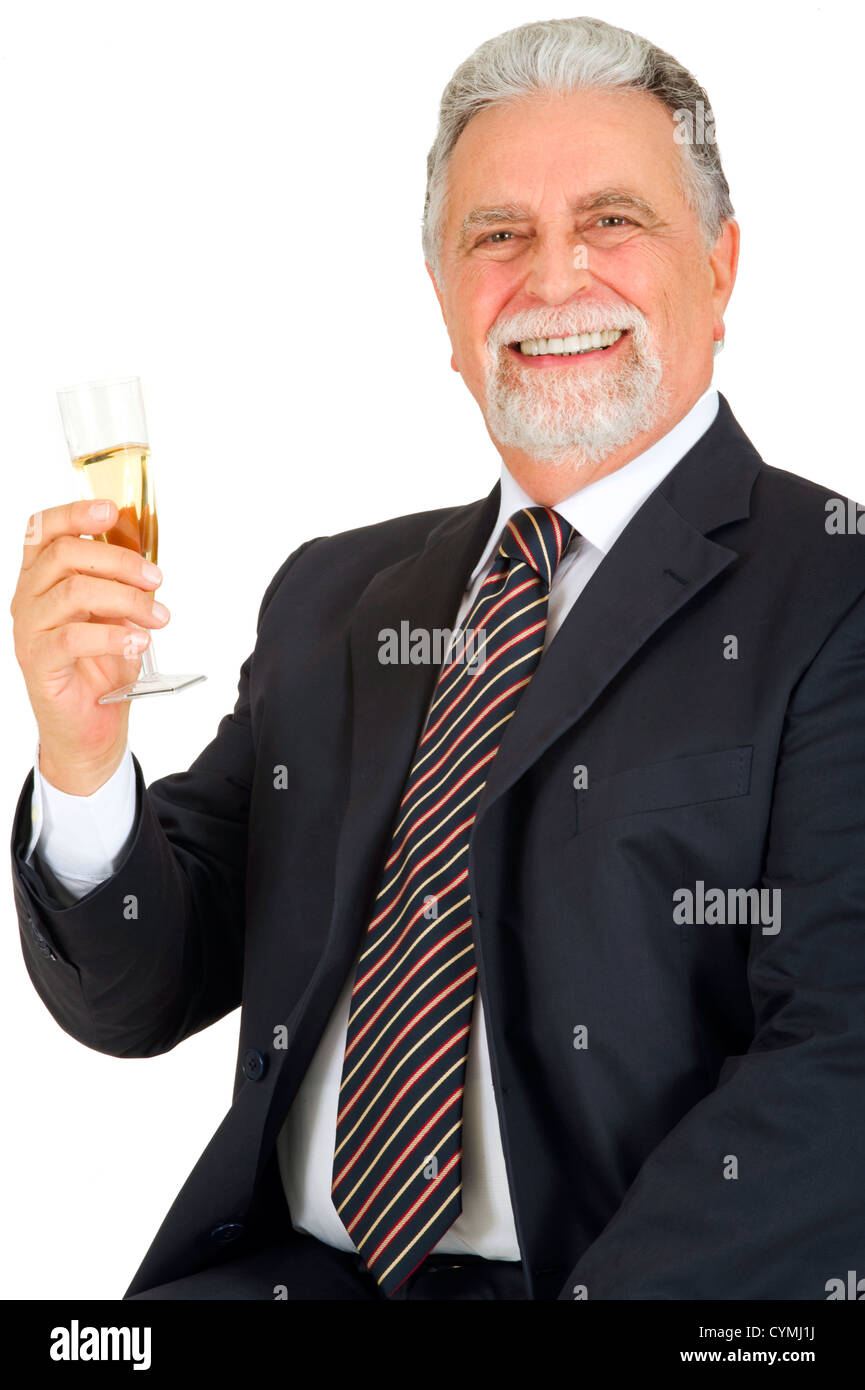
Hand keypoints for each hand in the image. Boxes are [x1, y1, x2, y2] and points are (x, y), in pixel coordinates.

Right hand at [10, 498, 170, 793]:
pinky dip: (115, 636)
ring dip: (128, 600)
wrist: (92, 727)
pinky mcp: (38, 663)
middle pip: (65, 555)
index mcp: (41, 578)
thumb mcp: (115, 615)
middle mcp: (27, 598)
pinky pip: (74, 637)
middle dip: (120, 561)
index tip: (112, 511)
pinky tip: (140, 644)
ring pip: (75, 592)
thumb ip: (119, 584)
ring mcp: (29, 630)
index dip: (74, 514)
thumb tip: (147, 557)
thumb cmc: (102, 666)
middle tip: (157, 580)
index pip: (43, 531)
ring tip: (159, 618)